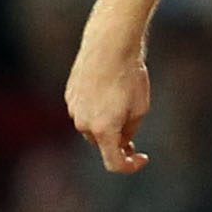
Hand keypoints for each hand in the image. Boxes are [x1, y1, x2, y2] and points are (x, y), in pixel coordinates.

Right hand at [64, 32, 150, 172]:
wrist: (110, 45)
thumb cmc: (130, 76)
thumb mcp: (140, 109)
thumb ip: (129, 131)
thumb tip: (121, 140)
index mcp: (103, 131)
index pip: (113, 163)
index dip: (130, 166)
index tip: (141, 157)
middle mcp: (83, 123)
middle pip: (102, 142)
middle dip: (116, 140)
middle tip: (132, 131)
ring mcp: (73, 108)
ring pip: (91, 126)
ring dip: (105, 122)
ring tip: (121, 98)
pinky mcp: (70, 94)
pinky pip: (84, 109)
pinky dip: (96, 107)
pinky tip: (108, 88)